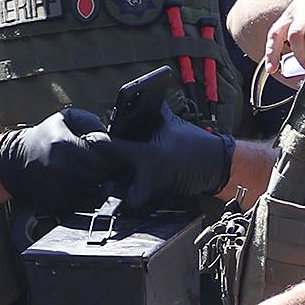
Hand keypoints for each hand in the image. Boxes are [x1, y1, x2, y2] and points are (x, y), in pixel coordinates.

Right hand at [0, 108, 131, 213]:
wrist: (18, 159)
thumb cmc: (47, 136)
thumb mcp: (67, 118)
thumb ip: (91, 123)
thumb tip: (110, 139)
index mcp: (64, 145)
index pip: (103, 157)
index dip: (115, 157)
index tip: (117, 155)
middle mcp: (60, 168)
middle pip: (101, 175)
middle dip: (110, 171)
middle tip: (110, 165)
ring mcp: (57, 187)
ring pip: (94, 190)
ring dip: (99, 183)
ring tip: (93, 172)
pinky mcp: (56, 201)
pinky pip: (82, 201)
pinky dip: (87, 194)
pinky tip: (81, 183)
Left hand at [107, 109, 235, 210]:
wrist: (215, 165)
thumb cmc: (194, 143)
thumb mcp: (171, 123)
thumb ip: (151, 111)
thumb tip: (133, 100)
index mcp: (148, 156)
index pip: (114, 148)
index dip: (98, 142)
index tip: (90, 139)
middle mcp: (148, 178)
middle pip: (112, 185)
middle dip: (104, 179)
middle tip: (98, 170)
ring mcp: (153, 193)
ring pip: (123, 199)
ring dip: (117, 191)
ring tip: (111, 181)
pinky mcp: (158, 201)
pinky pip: (137, 203)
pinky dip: (131, 198)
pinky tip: (128, 188)